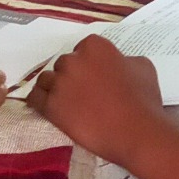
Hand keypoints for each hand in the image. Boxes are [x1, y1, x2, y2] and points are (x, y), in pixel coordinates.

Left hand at [25, 36, 167, 167]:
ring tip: (69, 103)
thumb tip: (118, 63)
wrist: (136, 132)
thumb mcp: (143, 67)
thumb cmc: (143, 100)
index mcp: (95, 46)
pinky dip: (40, 101)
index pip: (83, 48)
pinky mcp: (50, 106)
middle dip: (73, 76)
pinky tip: (49, 108)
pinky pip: (34, 98)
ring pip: (47, 79)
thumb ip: (124, 59)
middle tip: (85, 93)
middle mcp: (73, 60)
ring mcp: (59, 83)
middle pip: (64, 64)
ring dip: (55, 88)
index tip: (95, 76)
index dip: (89, 63)